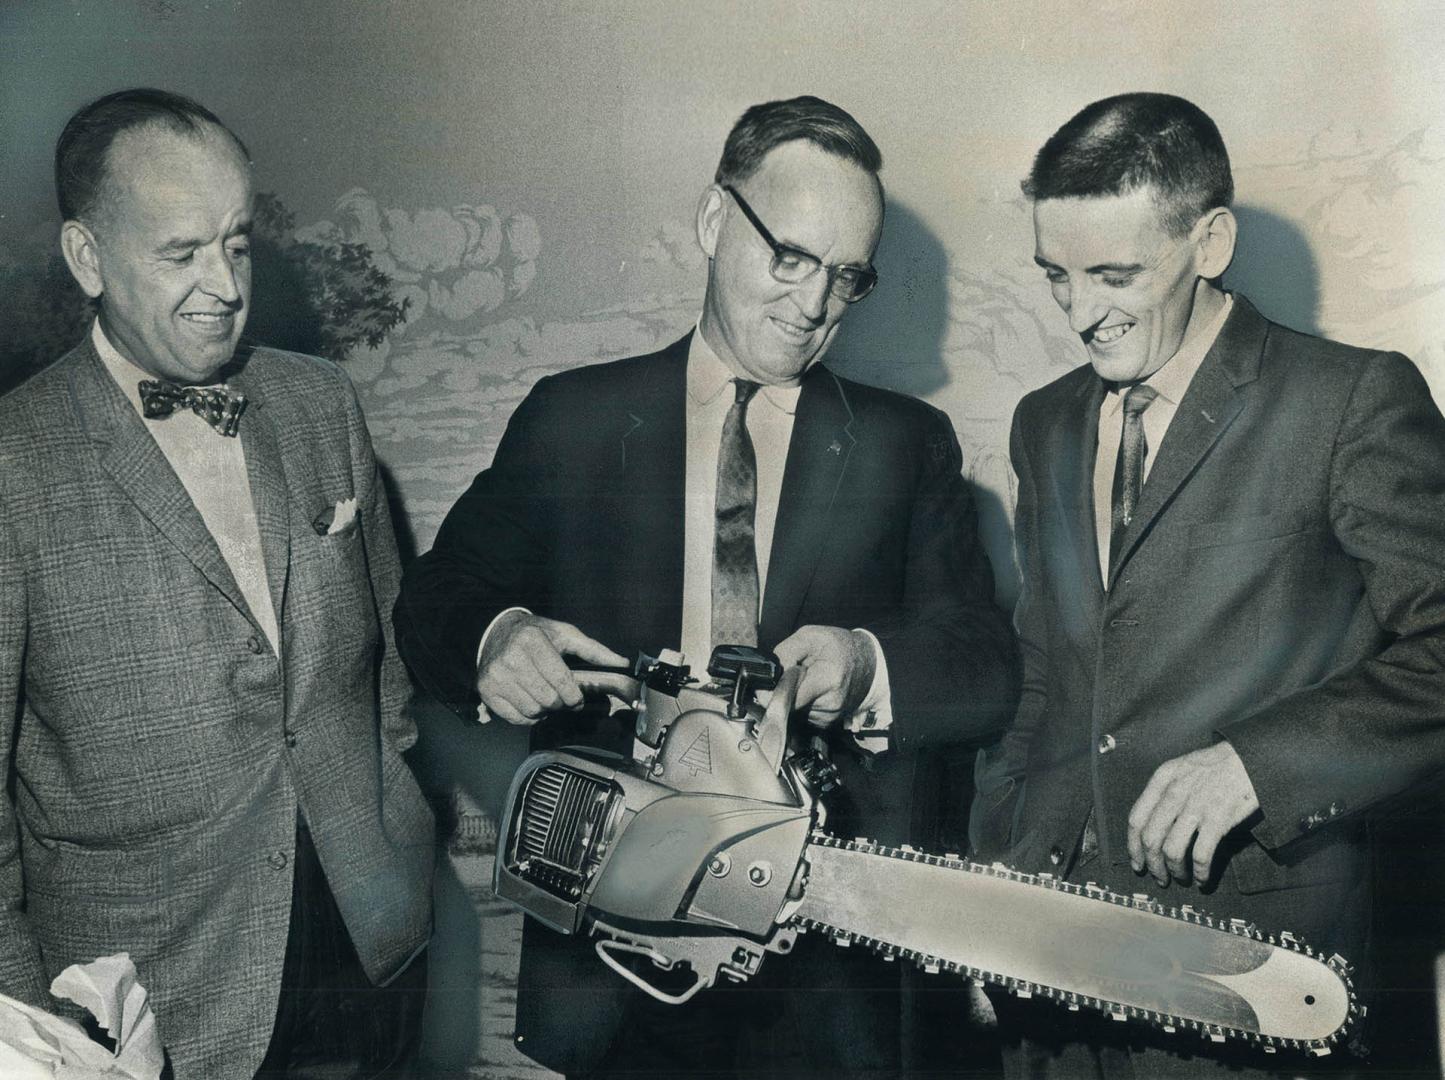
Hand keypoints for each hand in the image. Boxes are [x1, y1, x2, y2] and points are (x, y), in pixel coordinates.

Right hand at [476, 612, 632, 724]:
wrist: (495, 632)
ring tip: (544, 695)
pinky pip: (516, 718)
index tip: (577, 698)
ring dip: (545, 710)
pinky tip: (530, 700)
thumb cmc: (535, 634)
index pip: (561, 681)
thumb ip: (594, 650)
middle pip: (549, 699)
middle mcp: (511, 658)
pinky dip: (529, 716)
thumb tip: (622, 663)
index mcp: (532, 640)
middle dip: (561, 703)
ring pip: (533, 711)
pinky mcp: (487, 690)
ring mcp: (496, 676)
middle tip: (561, 697)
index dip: (574, 696)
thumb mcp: (565, 634)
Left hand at [773, 625, 876, 728]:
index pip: (788, 697)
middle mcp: (830, 704)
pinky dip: (802, 703)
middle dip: (783, 691)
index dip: (772, 690)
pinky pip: (802, 715)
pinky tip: (812, 690)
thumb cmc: (838, 647)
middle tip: (791, 675)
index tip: (765, 684)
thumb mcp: (810, 636)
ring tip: (807, 680)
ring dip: (793, 697)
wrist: (866, 664)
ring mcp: (829, 717)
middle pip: (788, 705)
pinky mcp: (826, 723)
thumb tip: (768, 675)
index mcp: (828, 679)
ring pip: (793, 711)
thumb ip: (785, 653)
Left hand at [1126, 741, 1259, 886]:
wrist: (1251, 758)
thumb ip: (1164, 791)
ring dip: (1174, 871)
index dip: (1133, 846)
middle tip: (1159, 877)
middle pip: (1151, 839)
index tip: (1137, 862)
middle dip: (1152, 864)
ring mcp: (1196, 806)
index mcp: (1162, 779)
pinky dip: (1199, 872)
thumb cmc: (1217, 765)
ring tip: (1180, 878)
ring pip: (1172, 850)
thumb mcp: (1182, 768)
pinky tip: (1201, 878)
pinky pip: (1200, 855)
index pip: (1136, 819)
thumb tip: (1151, 826)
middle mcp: (1174, 793)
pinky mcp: (1218, 819)